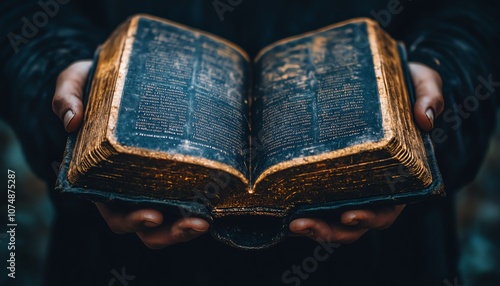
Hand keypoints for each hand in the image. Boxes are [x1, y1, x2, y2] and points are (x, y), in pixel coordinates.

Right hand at [52, 60, 209, 248]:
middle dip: (171, 233)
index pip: (116, 214)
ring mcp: (156, 182)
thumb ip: (67, 97)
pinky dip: (204, 202)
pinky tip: (220, 199)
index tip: (152, 216)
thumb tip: (71, 121)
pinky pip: (190, 195)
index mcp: (103, 181)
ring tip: (207, 220)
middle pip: (150, 227)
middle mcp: (131, 188)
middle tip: (193, 224)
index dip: (132, 221)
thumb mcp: (74, 82)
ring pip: (172, 219)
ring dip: (189, 227)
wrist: (119, 75)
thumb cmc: (93, 85)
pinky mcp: (177, 168)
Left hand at [289, 62, 443, 242]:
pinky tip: (280, 208)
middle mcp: (374, 187)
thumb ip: (429, 97)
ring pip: (332, 219)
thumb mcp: (424, 85)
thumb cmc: (408, 87)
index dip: (370, 218)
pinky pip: (316, 198)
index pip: (386, 209)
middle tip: (303, 224)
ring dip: (312, 226)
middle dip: (329, 230)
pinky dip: (301, 208)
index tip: (349, 215)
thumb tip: (426, 120)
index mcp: (400, 178)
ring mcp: (350, 183)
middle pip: (354, 224)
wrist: (388, 80)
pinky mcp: (330, 171)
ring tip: (290, 223)